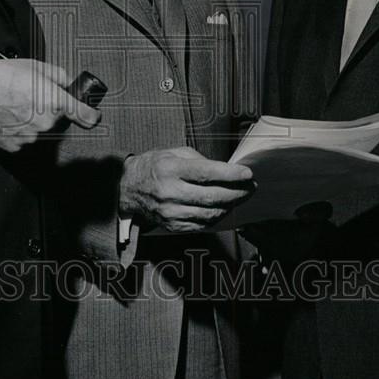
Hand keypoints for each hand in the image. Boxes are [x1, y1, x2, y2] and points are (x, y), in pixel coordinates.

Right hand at [0, 59, 99, 152]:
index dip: (91, 115)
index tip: (93, 116)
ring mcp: (31, 138)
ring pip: (41, 131)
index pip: (86, 116)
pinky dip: (20, 131)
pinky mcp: (15, 147)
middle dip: (51, 111)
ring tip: (17, 106)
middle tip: (33, 98)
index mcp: (56, 102)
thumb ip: (59, 76)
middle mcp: (47, 124)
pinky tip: (9, 118)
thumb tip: (68, 84)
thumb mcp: (36, 66)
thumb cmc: (2, 77)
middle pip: (58, 121)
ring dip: (35, 122)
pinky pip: (24, 139)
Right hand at [118, 146, 253, 232]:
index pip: (205, 173)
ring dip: (231, 206)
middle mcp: (170, 192)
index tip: (247, 173)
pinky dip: (218, 216)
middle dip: (237, 193)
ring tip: (241, 197)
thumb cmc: (154, 166)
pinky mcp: (172, 226)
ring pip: (210, 214)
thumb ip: (199, 159)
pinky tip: (225, 207)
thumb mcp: (173, 152)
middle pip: (212, 197)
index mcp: (170, 169)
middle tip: (251, 187)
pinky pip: (202, 225)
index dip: (230, 174)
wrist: (128, 189)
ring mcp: (170, 212)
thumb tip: (225, 170)